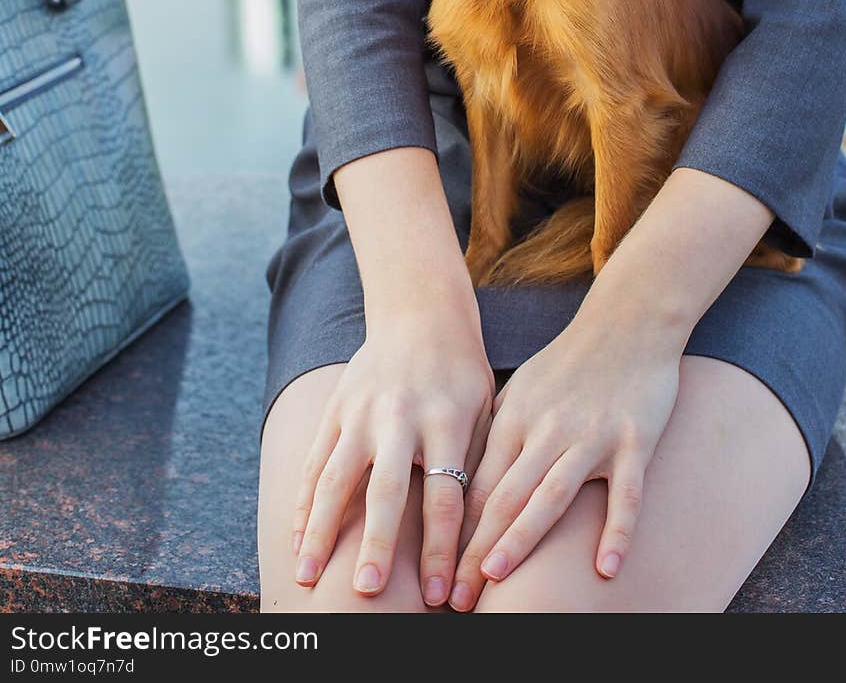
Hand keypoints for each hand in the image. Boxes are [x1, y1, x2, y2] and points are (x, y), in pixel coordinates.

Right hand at [292, 311, 494, 604]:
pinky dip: (304, 502)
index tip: (440, 595)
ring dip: (321, 530)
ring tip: (308, 576)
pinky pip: (316, 461)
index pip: (446, 495)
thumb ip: (478, 467)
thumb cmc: (462, 375)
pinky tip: (297, 539)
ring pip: (336, 476)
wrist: (420, 313)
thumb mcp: (486, 411)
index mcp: (447, 419)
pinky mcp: (335, 407)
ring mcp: (361, 410)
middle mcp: (401, 415)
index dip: (442, 548)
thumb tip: (482, 540)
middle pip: (386, 488)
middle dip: (376, 543)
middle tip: (368, 591)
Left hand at [448, 316, 680, 610]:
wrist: (629, 322)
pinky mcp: (634, 439)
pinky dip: (616, 529)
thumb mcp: (523, 390)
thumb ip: (497, 432)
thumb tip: (463, 479)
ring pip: (551, 495)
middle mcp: (547, 430)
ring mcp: (591, 436)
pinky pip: (626, 492)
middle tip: (454, 597)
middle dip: (476, 550)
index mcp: (515, 420)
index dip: (455, 534)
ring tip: (496, 578)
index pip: (477, 486)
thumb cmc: (570, 363)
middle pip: (504, 498)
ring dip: (521, 538)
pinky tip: (605, 567)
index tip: (438, 573)